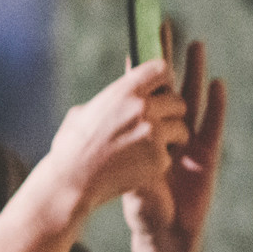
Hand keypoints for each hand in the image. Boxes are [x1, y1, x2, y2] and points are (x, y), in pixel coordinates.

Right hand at [44, 58, 187, 216]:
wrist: (71, 181)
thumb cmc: (71, 147)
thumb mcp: (83, 112)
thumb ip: (109, 102)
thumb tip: (116, 96)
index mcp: (124, 91)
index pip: (161, 70)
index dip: (163, 80)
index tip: (161, 90)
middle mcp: (143, 108)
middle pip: (178, 101)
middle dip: (171, 113)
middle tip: (159, 125)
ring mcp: (153, 134)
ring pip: (181, 129)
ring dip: (170, 139)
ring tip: (150, 148)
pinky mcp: (159, 158)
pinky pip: (170, 155)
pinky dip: (158, 162)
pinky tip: (139, 167)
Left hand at [123, 35, 225, 251]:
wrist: (161, 234)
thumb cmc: (139, 207)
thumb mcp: (121, 170)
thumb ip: (112, 145)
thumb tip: (85, 119)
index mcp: (143, 132)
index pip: (141, 90)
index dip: (141, 65)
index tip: (136, 37)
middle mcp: (166, 130)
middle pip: (168, 86)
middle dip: (166, 56)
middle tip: (162, 24)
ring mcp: (189, 140)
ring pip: (192, 98)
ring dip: (194, 70)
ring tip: (195, 43)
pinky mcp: (207, 155)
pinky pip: (212, 124)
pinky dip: (216, 104)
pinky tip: (217, 84)